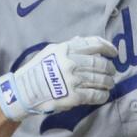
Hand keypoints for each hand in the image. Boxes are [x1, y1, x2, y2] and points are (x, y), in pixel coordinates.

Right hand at [0, 36, 117, 121]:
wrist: (23, 92)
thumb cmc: (35, 71)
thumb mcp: (49, 52)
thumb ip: (67, 46)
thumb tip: (82, 40)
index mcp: (65, 50)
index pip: (94, 44)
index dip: (108, 48)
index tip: (114, 53)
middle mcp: (71, 63)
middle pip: (100, 64)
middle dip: (109, 68)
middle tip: (111, 72)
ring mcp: (73, 80)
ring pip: (101, 80)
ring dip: (108, 82)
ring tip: (109, 84)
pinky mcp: (74, 96)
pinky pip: (95, 95)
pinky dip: (103, 95)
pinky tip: (103, 95)